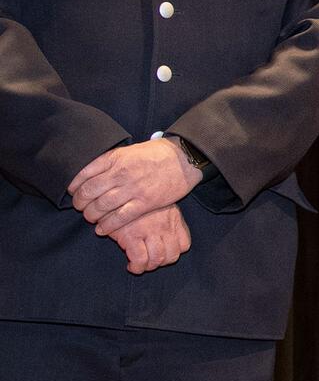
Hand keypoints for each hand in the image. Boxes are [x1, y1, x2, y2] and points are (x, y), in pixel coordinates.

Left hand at [68, 138, 200, 235]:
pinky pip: (120, 217)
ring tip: (91, 217)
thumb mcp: (129, 151)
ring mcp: (133, 189)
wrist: (184, 159)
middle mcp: (121, 173)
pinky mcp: (145, 202)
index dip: (74, 186)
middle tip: (81, 207)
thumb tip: (91, 172)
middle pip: (89, 192)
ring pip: (101, 206)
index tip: (73, 192)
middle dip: (80, 203)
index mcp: (115, 159)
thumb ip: (111, 161)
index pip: (84, 174)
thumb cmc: (156, 154)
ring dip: (91, 215)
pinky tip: (102, 229)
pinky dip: (107, 225)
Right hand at [107, 205, 191, 274]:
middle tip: (150, 262)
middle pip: (172, 255)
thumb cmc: (136, 199)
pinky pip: (140, 260)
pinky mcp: (131, 236)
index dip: (174, 253)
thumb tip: (166, 237)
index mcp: (173, 218)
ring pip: (157, 260)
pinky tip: (131, 265)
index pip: (184, 244)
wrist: (116, 191)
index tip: (163, 254)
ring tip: (140, 265)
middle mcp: (164, 226)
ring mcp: (149, 231)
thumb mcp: (158, 204)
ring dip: (148, 267)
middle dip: (161, 263)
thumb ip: (165, 219)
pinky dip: (136, 267)